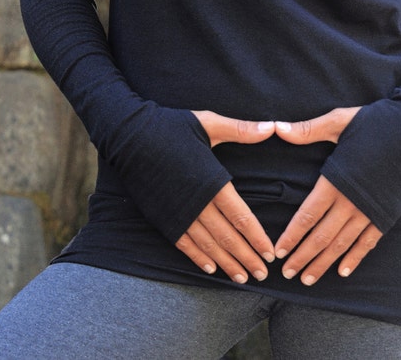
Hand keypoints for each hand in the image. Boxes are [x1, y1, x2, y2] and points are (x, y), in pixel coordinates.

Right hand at [175, 111, 275, 282]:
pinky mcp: (163, 217)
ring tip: (241, 278)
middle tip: (262, 275)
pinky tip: (210, 269)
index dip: (257, 238)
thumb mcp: (208, 123)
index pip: (241, 218)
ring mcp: (178, 213)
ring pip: (207, 245)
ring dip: (226, 263)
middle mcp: (197, 203)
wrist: (127, 136)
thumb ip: (241, 130)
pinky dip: (197, 257)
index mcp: (212, 183)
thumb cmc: (170, 127)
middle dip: (247, 257)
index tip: (270, 253)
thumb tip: (272, 127)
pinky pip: (183, 243)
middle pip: (227, 237)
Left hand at [274, 107, 382, 284]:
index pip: (307, 216)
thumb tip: (276, 128)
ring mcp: (370, 210)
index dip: (292, 236)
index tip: (279, 251)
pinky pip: (368, 241)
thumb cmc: (375, 123)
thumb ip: (307, 131)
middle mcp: (351, 201)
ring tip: (308, 279)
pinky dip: (355, 257)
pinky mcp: (386, 213)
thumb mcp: (338, 122)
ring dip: (324, 263)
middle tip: (287, 274)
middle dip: (303, 257)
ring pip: (342, 244)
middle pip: (322, 236)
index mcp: (335, 181)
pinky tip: (343, 271)